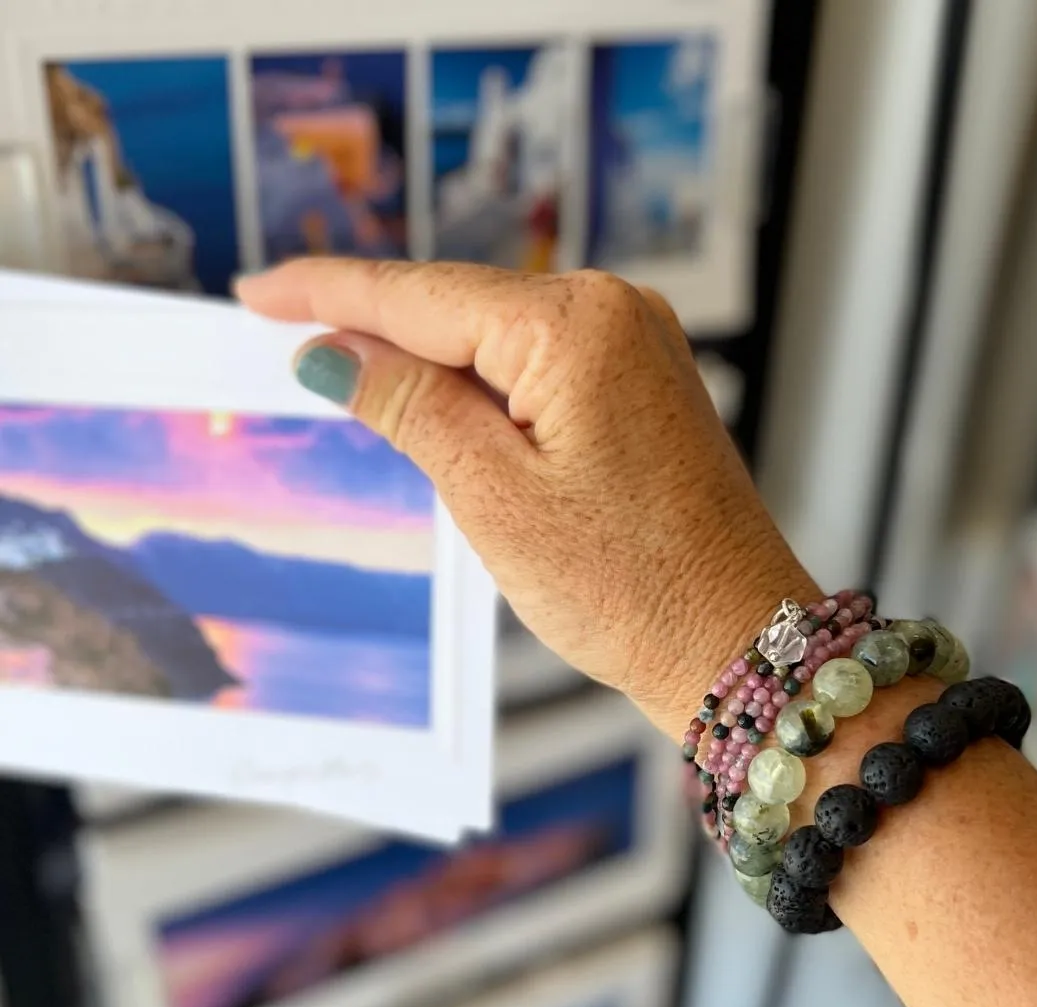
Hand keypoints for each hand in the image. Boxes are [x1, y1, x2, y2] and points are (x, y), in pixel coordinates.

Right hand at [237, 260, 819, 732]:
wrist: (733, 642)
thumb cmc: (633, 589)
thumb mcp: (493, 498)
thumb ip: (410, 407)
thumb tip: (334, 353)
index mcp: (576, 327)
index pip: (419, 294)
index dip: (328, 292)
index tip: (259, 290)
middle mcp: (618, 314)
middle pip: (459, 305)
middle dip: (373, 322)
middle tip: (282, 328)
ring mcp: (639, 348)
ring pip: (498, 336)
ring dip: (426, 356)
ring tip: (344, 367)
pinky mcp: (644, 387)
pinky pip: (540, 364)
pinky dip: (483, 382)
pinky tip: (438, 396)